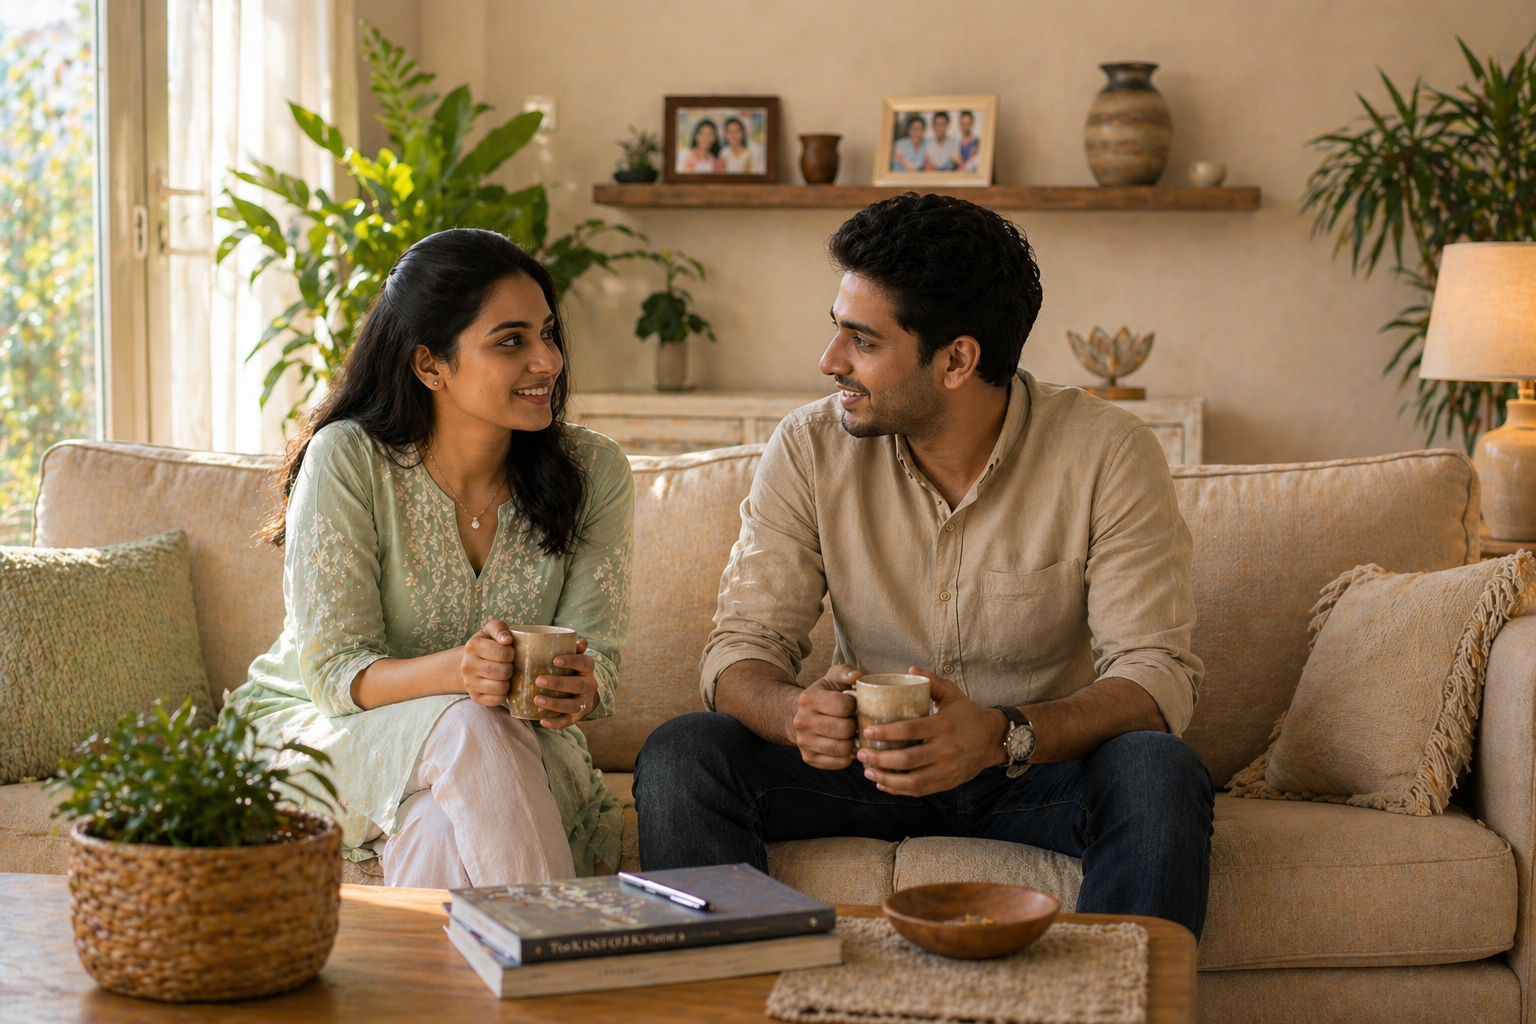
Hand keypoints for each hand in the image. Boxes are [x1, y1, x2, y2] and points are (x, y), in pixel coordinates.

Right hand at [461, 619, 516, 705]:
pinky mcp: (475, 697)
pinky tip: (499, 685)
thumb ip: (499, 628)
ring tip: (504, 675)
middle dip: (511, 668)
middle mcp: (468, 665)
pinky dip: (503, 694)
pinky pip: (498, 699)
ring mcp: (470, 683)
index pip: (504, 653)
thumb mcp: (490, 631)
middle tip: (507, 664)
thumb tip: (507, 639)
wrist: (467, 664)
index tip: (507, 652)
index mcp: (472, 646)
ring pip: (502, 687)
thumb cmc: (485, 645)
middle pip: (504, 671)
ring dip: (508, 681)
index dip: (511, 653)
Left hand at [533, 638, 598, 728]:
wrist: (585, 693)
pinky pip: (568, 721)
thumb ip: (573, 650)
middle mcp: (589, 686)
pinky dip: (556, 723)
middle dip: (558, 683)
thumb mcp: (574, 660)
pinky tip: (542, 721)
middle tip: (539, 680)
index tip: (555, 660)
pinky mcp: (578, 716)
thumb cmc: (572, 672)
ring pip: (573, 705)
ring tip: (537, 700)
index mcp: (587, 669)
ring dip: (555, 703)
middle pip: (577, 685)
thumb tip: (580, 640)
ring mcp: (584, 702)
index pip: (584, 663)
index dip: (571, 661)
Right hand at [790, 664, 860, 769]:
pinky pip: (839, 763)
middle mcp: (803, 721)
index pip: (844, 706)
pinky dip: (847, 756)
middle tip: (854, 722)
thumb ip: (845, 671)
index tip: (853, 706)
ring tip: (851, 734)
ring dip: (852, 742)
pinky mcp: (808, 758)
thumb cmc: (823, 696)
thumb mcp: (831, 679)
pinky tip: (846, 746)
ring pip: (843, 748)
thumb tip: (857, 676)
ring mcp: (804, 742)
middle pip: (845, 730)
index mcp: (809, 699)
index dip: (854, 706)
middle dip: (855, 726)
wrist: (797, 715)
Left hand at [857, 667, 1007, 796]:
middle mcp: (945, 749)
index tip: (868, 731)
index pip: (911, 730)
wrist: (993, 739)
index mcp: (943, 725)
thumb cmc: (968, 714)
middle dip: (880, 759)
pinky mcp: (947, 782)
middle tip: (862, 753)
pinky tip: (884, 784)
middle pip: (908, 759)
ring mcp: (947, 769)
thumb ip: (932, 681)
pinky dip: (900, 790)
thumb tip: (909, 669)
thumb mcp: (953, 694)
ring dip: (887, 778)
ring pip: (913, 780)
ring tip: (868, 772)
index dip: (887, 733)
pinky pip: (921, 791)